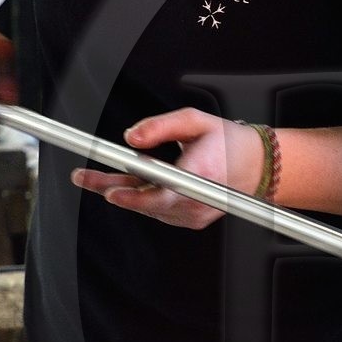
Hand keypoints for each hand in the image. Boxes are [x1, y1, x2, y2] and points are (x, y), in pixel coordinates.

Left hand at [71, 105, 261, 229]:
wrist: (257, 166)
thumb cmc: (228, 142)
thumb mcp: (195, 121)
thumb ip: (160, 126)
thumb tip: (131, 136)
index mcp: (201, 174)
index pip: (162, 194)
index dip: (133, 197)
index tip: (110, 191)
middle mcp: (197, 201)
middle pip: (145, 202)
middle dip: (110, 187)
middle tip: (83, 176)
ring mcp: (193, 214)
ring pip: (147, 206)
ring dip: (124, 190)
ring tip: (98, 176)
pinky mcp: (190, 219)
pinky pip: (157, 209)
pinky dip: (144, 195)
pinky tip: (133, 182)